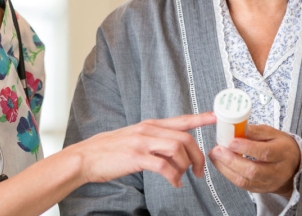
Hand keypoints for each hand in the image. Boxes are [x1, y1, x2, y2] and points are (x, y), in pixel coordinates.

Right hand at [70, 112, 215, 187]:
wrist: (86, 157)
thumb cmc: (110, 150)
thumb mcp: (134, 138)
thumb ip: (154, 140)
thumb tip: (173, 150)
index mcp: (149, 125)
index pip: (181, 119)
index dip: (200, 118)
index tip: (215, 118)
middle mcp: (148, 130)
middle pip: (184, 138)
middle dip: (197, 155)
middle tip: (200, 170)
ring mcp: (142, 142)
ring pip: (177, 149)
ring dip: (185, 166)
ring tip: (183, 177)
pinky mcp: (136, 157)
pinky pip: (164, 166)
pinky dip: (173, 176)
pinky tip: (174, 182)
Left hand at [208, 124, 299, 197]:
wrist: (293, 167)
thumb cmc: (281, 146)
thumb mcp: (273, 133)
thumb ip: (256, 132)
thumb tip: (239, 128)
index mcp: (283, 153)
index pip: (265, 152)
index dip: (247, 147)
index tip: (231, 141)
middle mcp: (277, 171)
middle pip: (253, 170)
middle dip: (232, 160)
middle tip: (217, 150)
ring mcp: (269, 183)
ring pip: (245, 181)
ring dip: (226, 168)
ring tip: (215, 156)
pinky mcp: (260, 190)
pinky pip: (242, 185)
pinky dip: (229, 174)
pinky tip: (220, 164)